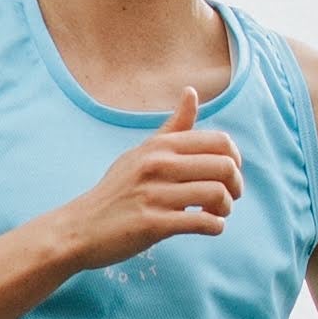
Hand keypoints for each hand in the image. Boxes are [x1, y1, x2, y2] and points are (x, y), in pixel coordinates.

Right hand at [59, 89, 243, 272]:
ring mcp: (155, 194)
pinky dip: (215, 227)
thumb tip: (192, 92)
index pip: (220, 142)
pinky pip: (203, 223)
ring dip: (226, 209)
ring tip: (216, 213)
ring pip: (217, 195)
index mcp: (160, 146)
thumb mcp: (142, 152)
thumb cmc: (117, 190)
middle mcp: (158, 165)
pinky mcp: (153, 224)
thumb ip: (173, 128)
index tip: (228, 175)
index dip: (235, 160)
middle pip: (225, 167)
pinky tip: (208, 227)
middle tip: (228, 198)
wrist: (81, 227)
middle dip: (236, 186)